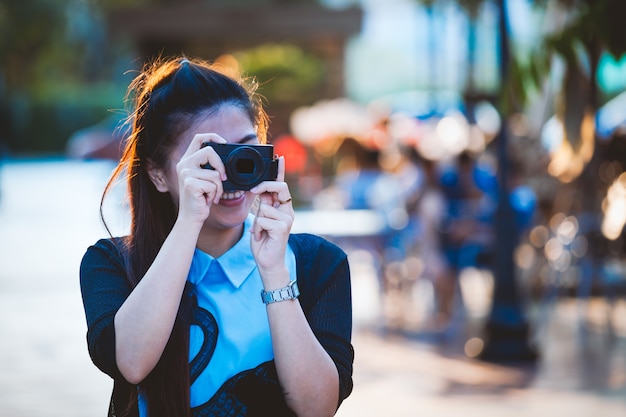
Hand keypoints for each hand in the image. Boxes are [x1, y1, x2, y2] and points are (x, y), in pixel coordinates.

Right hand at [175, 133, 226, 224]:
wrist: (191, 218)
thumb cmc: (201, 198)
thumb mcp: (206, 179)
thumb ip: (211, 167)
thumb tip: (228, 157)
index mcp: (187, 160)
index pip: (198, 138)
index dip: (213, 137)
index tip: (224, 143)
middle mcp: (183, 165)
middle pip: (209, 151)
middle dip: (221, 166)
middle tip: (223, 178)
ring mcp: (185, 174)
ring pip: (215, 173)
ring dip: (219, 187)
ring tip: (211, 194)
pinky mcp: (190, 184)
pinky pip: (213, 185)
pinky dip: (215, 194)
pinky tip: (207, 199)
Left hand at [250, 156, 293, 275]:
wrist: (268, 262)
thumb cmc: (264, 240)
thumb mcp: (261, 218)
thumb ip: (263, 204)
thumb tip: (260, 189)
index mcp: (282, 208)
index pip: (281, 185)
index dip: (280, 171)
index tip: (279, 158)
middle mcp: (288, 212)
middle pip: (279, 188)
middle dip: (264, 186)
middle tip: (254, 190)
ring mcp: (287, 220)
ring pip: (265, 208)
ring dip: (257, 221)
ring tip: (260, 232)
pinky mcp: (283, 228)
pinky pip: (263, 219)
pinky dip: (257, 229)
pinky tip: (261, 237)